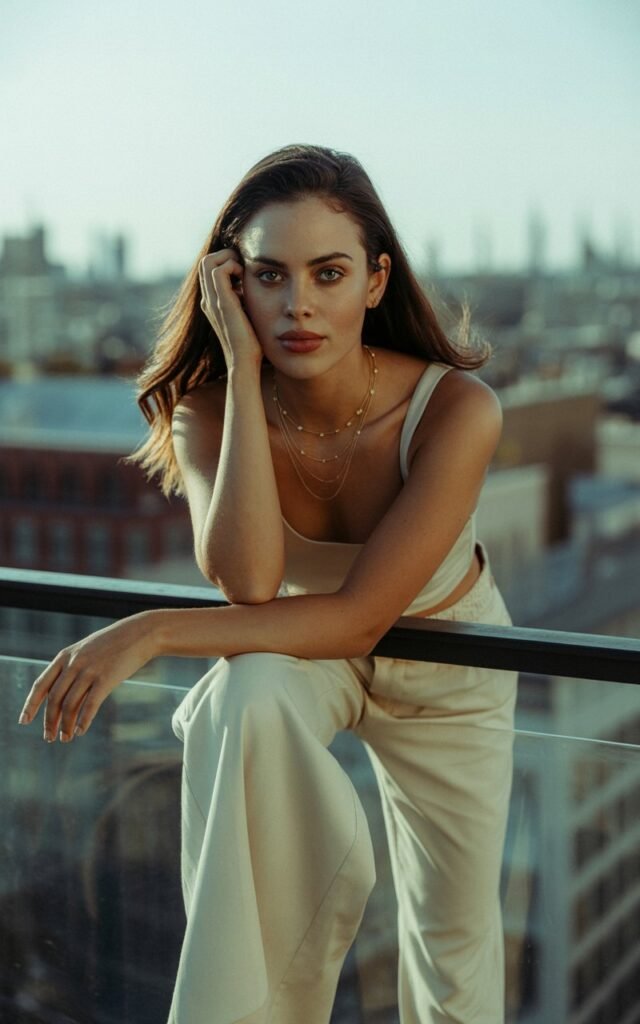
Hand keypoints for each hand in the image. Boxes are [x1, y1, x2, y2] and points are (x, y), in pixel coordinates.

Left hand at [17, 613, 157, 742]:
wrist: (140, 633)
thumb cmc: (114, 644)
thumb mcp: (87, 652)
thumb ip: (73, 670)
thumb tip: (64, 700)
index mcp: (65, 656)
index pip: (40, 685)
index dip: (30, 705)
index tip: (24, 721)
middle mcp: (74, 664)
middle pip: (54, 699)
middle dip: (49, 721)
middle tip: (49, 738)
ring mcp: (90, 670)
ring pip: (70, 705)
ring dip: (66, 725)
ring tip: (66, 738)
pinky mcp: (106, 678)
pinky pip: (90, 705)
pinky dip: (83, 720)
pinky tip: (81, 730)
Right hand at [199, 249, 262, 370]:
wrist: (245, 362)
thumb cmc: (250, 342)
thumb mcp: (246, 314)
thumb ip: (244, 299)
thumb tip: (252, 285)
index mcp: (212, 302)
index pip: (210, 269)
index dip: (227, 262)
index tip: (245, 271)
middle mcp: (208, 299)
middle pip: (206, 262)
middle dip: (227, 256)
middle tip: (245, 267)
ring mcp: (212, 300)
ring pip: (208, 262)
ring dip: (229, 259)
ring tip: (244, 272)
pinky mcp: (221, 303)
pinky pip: (218, 270)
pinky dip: (233, 266)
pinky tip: (245, 279)